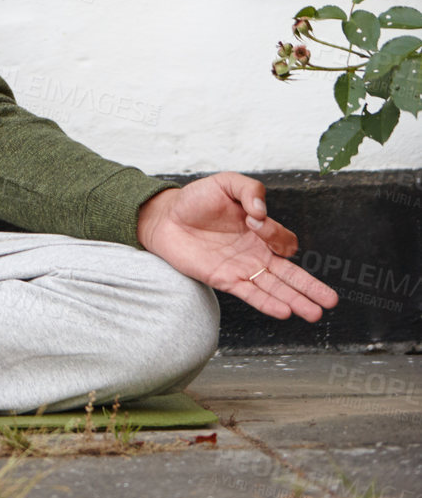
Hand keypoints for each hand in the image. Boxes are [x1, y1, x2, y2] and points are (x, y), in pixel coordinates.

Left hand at [136, 172, 337, 322]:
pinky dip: (267, 304)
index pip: (283, 240)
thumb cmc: (197, 200)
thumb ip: (249, 190)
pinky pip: (251, 295)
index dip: (274, 232)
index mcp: (260, 230)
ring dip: (295, 300)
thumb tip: (261, 212)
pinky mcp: (225, 280)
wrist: (166, 217)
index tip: (255, 220)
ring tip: (315, 314)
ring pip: (275, 288)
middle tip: (331, 301)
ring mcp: (242, 268)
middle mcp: (255, 252)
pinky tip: (284, 312)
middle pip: (289, 273)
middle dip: (310, 287)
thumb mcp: (225, 183)